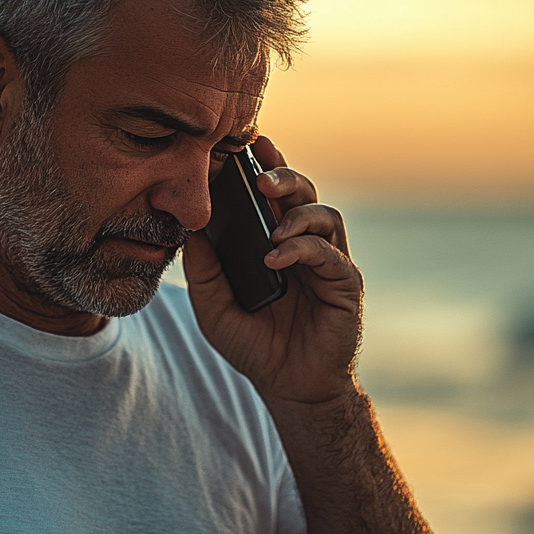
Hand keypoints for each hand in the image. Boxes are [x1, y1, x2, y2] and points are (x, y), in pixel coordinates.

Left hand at [182, 136, 362, 404]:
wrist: (288, 388)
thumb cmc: (255, 346)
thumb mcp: (214, 307)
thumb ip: (203, 270)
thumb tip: (189, 231)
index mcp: (276, 242)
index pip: (273, 195)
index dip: (264, 166)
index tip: (246, 145)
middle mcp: (305, 245)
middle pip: (303, 193)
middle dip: (283, 176)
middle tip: (258, 176)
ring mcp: (328, 263)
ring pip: (324, 215)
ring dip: (297, 213)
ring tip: (271, 227)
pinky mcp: (345, 284)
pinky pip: (329, 255)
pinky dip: (302, 250)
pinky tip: (275, 259)